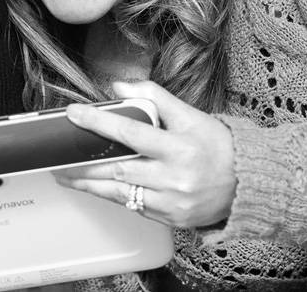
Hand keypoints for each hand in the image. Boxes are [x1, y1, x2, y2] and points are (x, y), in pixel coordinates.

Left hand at [55, 80, 236, 228]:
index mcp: (180, 147)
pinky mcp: (170, 218)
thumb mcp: (191, 115)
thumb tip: (121, 87)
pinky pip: (133, 205)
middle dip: (84, 162)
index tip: (74, 113)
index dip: (99, 121)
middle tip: (57, 155)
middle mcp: (174, 177)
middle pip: (119, 168)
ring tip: (64, 174)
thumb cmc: (219, 146)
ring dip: (89, 183)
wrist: (249, 184)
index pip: (131, 131)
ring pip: (120, 191)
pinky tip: (94, 187)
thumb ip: (155, 97)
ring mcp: (171, 201)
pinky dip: (111, 195)